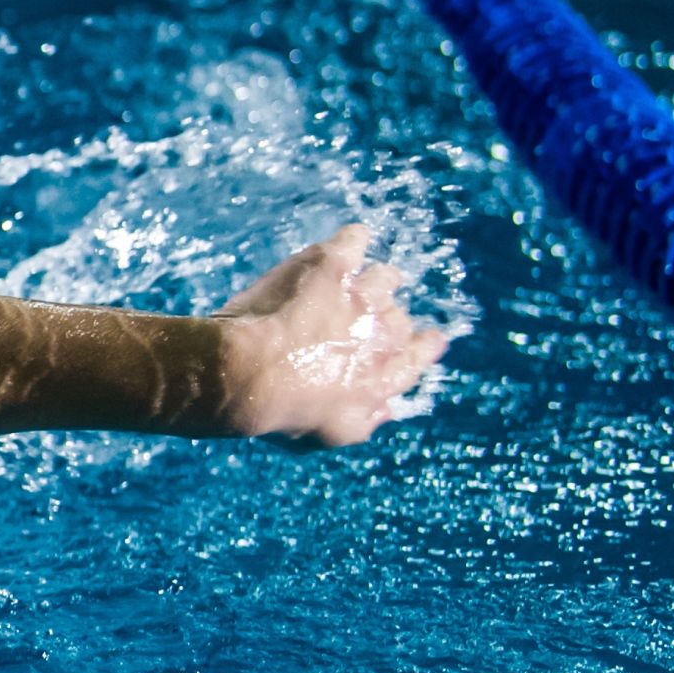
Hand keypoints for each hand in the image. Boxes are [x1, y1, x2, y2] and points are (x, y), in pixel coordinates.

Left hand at [211, 226, 446, 444]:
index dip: (423, 346)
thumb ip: (366, 421)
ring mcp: (361, 296)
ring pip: (384, 278)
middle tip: (365, 314)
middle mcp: (384, 333)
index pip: (419, 357)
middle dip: (385, 316)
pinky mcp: (333, 266)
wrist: (245, 372)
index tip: (428, 339)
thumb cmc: (281, 409)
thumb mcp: (330, 433)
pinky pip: (355, 241)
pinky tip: (352, 239)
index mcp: (385, 376)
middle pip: (398, 317)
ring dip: (375, 279)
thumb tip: (387, 408)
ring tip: (362, 278)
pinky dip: (354, 239)